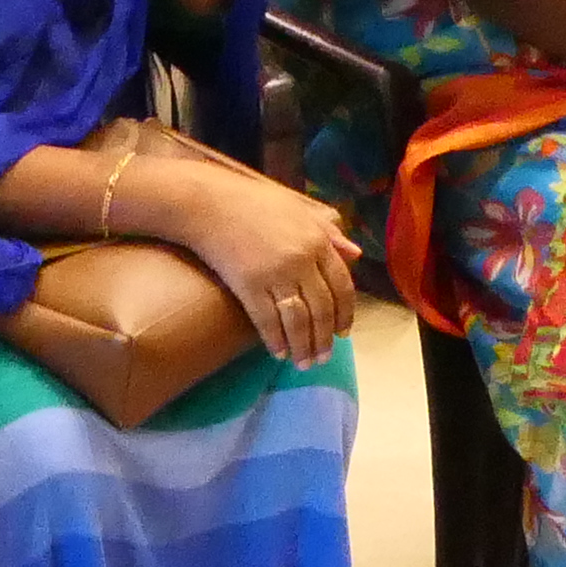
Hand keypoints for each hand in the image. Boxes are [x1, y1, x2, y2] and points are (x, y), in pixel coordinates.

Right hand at [150, 152, 361, 361]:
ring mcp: (275, 274)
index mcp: (317, 241)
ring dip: (303, 346)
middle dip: (324, 338)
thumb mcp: (299, 209)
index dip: (345, 314)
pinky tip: (279, 352)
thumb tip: (356, 254)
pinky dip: (276, 340)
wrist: (209, 203)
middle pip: (322, 309)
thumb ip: (328, 231)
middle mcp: (301, 260)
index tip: (343, 334)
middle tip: (323, 358)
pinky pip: (268, 321)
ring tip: (304, 363)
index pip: (342, 286)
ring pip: (298, 321)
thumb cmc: (254, 203)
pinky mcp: (249, 286)